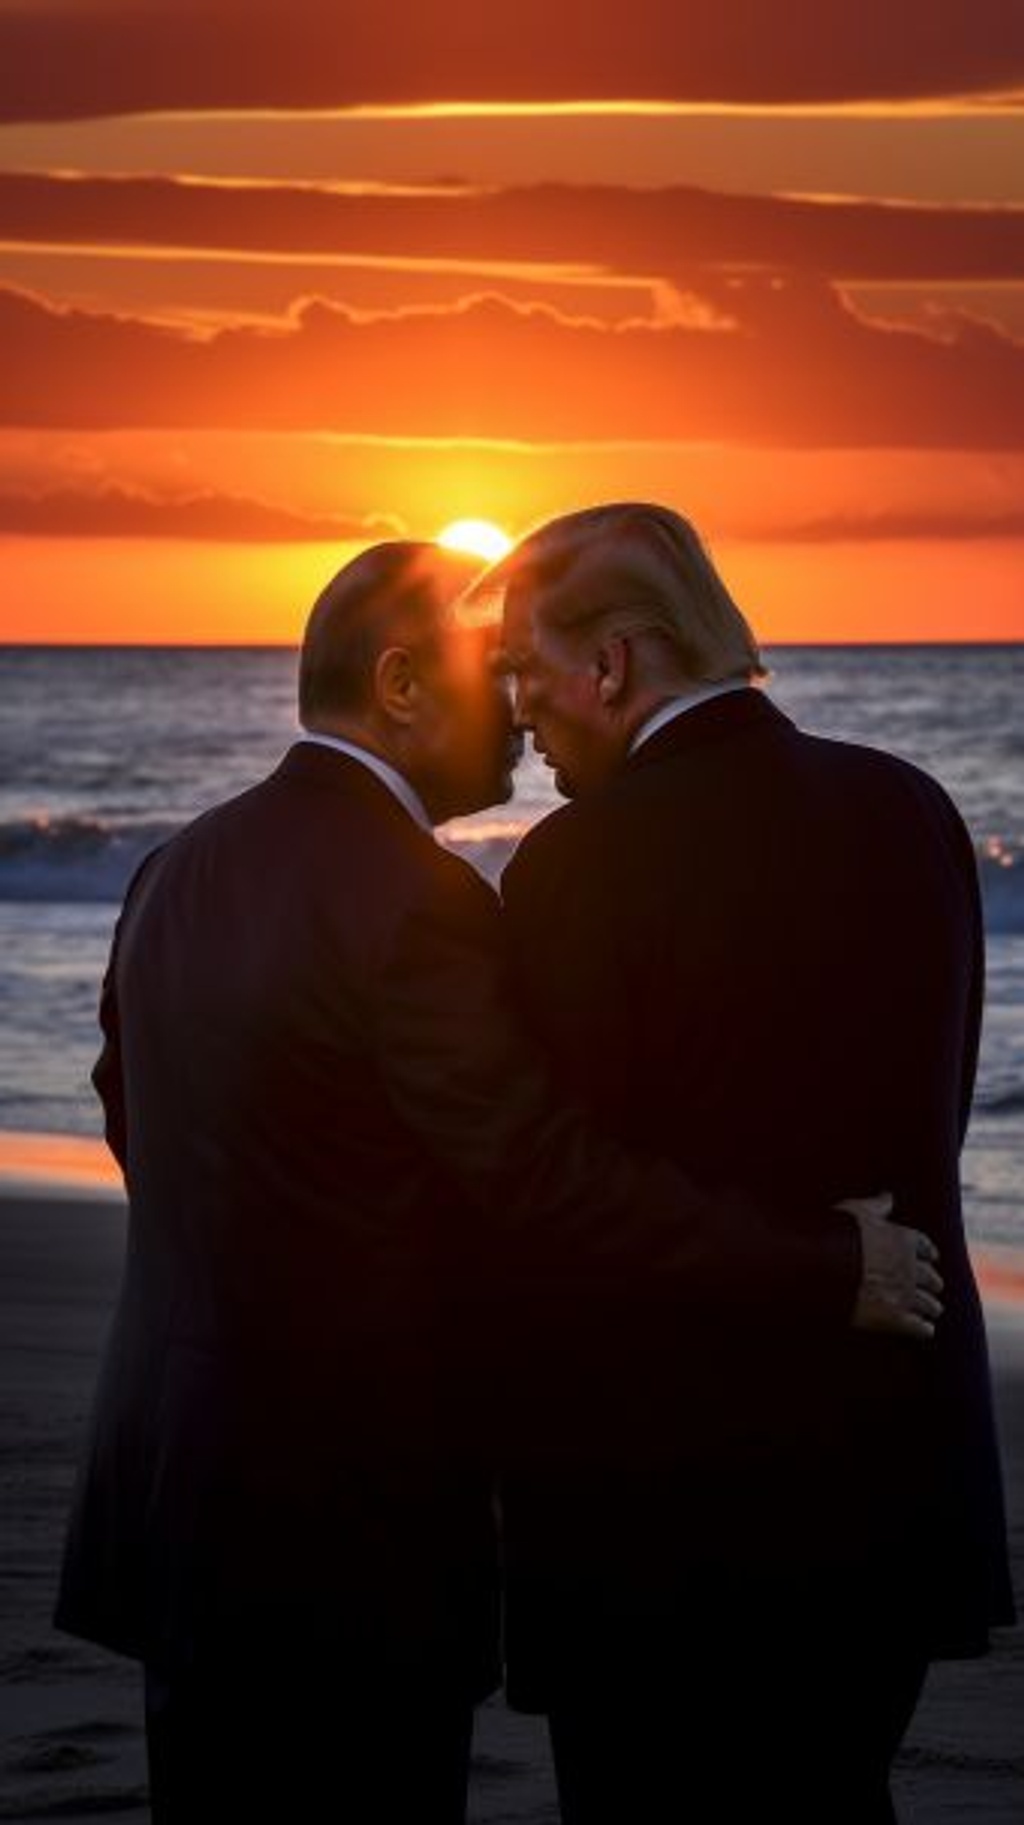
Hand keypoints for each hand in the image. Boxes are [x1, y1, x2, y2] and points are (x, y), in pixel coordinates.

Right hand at [837, 1191, 943, 1340]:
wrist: (824, 1269)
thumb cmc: (838, 1236)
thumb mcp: (856, 1212)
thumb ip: (877, 1205)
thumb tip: (888, 1195)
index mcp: (904, 1240)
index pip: (926, 1248)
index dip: (929, 1254)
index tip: (931, 1259)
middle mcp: (910, 1268)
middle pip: (932, 1278)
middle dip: (932, 1283)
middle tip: (933, 1287)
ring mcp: (905, 1294)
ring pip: (930, 1304)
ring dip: (931, 1308)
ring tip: (932, 1311)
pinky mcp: (895, 1319)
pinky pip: (920, 1328)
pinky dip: (924, 1329)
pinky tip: (925, 1330)